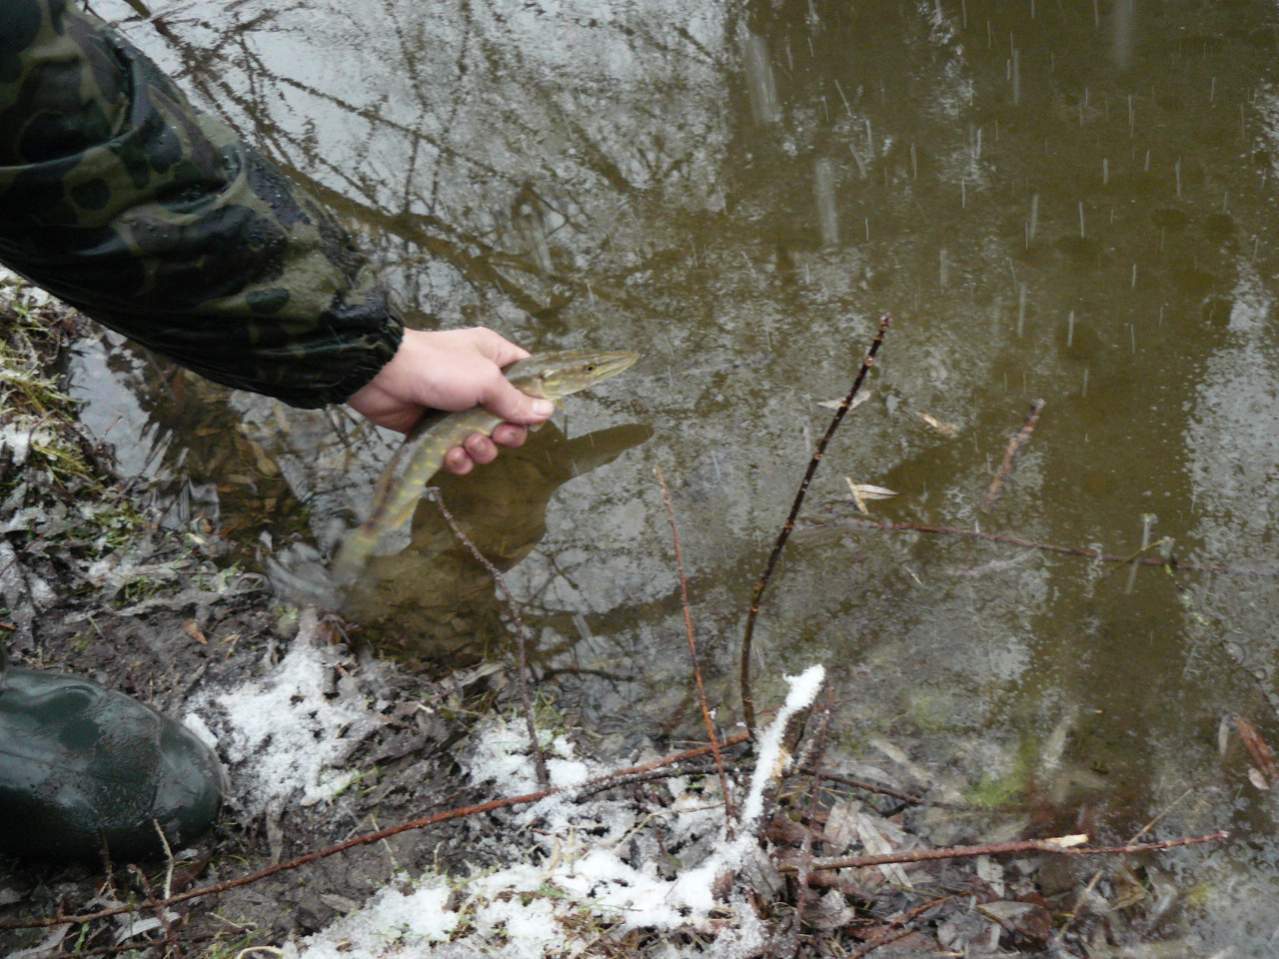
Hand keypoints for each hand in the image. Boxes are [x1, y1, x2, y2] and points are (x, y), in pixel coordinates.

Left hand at [346, 327, 554, 474]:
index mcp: (494, 358)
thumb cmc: (439, 366)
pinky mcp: (435, 431)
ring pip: (485, 440)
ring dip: (481, 450)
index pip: (528, 379)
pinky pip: (458, 453)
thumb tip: (548, 412)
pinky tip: (450, 455)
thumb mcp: (485, 379)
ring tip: (467, 444)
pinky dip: (457, 459)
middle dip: (506, 434)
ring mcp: (456, 409)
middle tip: (498, 435)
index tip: (534, 418)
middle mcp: (479, 383)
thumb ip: (516, 400)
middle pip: (510, 419)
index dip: (534, 401)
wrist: (381, 376)